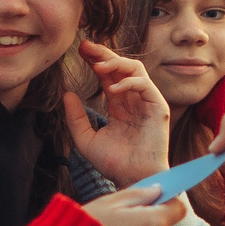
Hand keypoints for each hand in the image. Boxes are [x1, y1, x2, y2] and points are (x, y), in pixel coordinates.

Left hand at [65, 42, 171, 187]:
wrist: (132, 178)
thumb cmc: (113, 163)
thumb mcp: (85, 139)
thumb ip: (76, 118)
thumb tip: (67, 94)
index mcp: (119, 105)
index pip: (108, 76)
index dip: (95, 61)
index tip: (80, 51)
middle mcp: (134, 100)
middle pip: (121, 67)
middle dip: (104, 54)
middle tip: (86, 46)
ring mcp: (147, 102)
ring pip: (135, 69)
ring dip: (116, 64)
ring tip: (98, 67)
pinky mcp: (158, 107)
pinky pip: (145, 85)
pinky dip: (128, 82)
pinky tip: (112, 90)